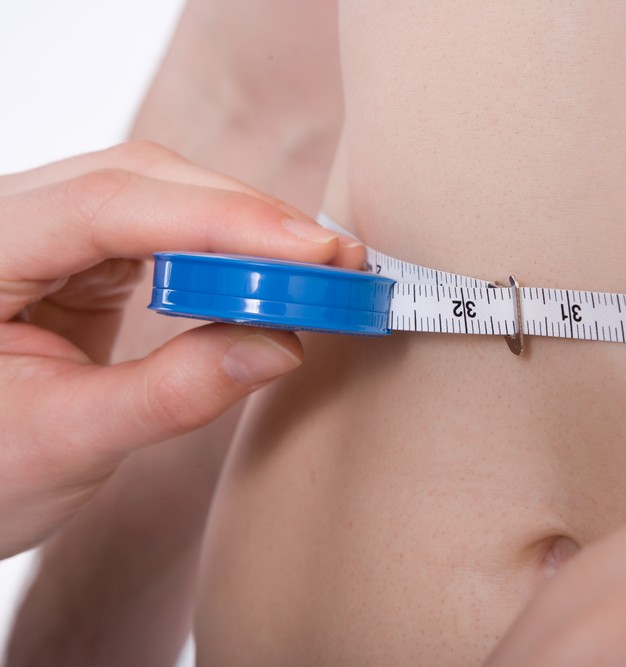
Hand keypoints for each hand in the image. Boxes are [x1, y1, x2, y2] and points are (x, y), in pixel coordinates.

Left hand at [0, 141, 361, 557]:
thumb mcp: (67, 442)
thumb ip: (172, 393)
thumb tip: (280, 346)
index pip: (109, 205)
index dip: (221, 222)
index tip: (311, 253)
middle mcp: (9, 219)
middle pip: (140, 181)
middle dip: (246, 218)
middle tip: (335, 261)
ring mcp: (44, 228)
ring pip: (159, 193)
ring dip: (244, 229)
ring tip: (316, 269)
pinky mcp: (79, 253)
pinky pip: (163, 227)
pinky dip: (224, 249)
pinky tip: (266, 273)